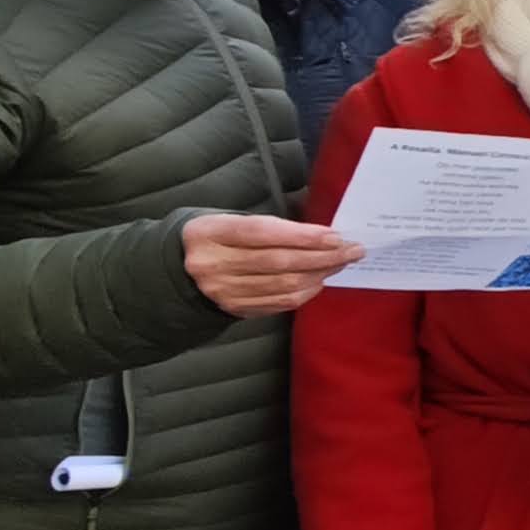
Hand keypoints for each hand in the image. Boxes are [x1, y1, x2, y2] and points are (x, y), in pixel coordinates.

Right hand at [185, 212, 364, 316]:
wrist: (177, 269)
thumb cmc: (216, 236)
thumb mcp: (229, 220)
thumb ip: (269, 226)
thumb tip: (321, 234)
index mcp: (209, 233)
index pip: (262, 233)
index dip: (301, 235)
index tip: (335, 235)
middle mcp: (212, 264)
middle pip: (277, 262)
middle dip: (321, 256)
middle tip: (353, 250)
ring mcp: (222, 291)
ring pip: (282, 285)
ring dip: (319, 273)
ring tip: (341, 262)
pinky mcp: (233, 309)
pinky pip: (278, 303)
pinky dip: (305, 292)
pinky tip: (319, 280)